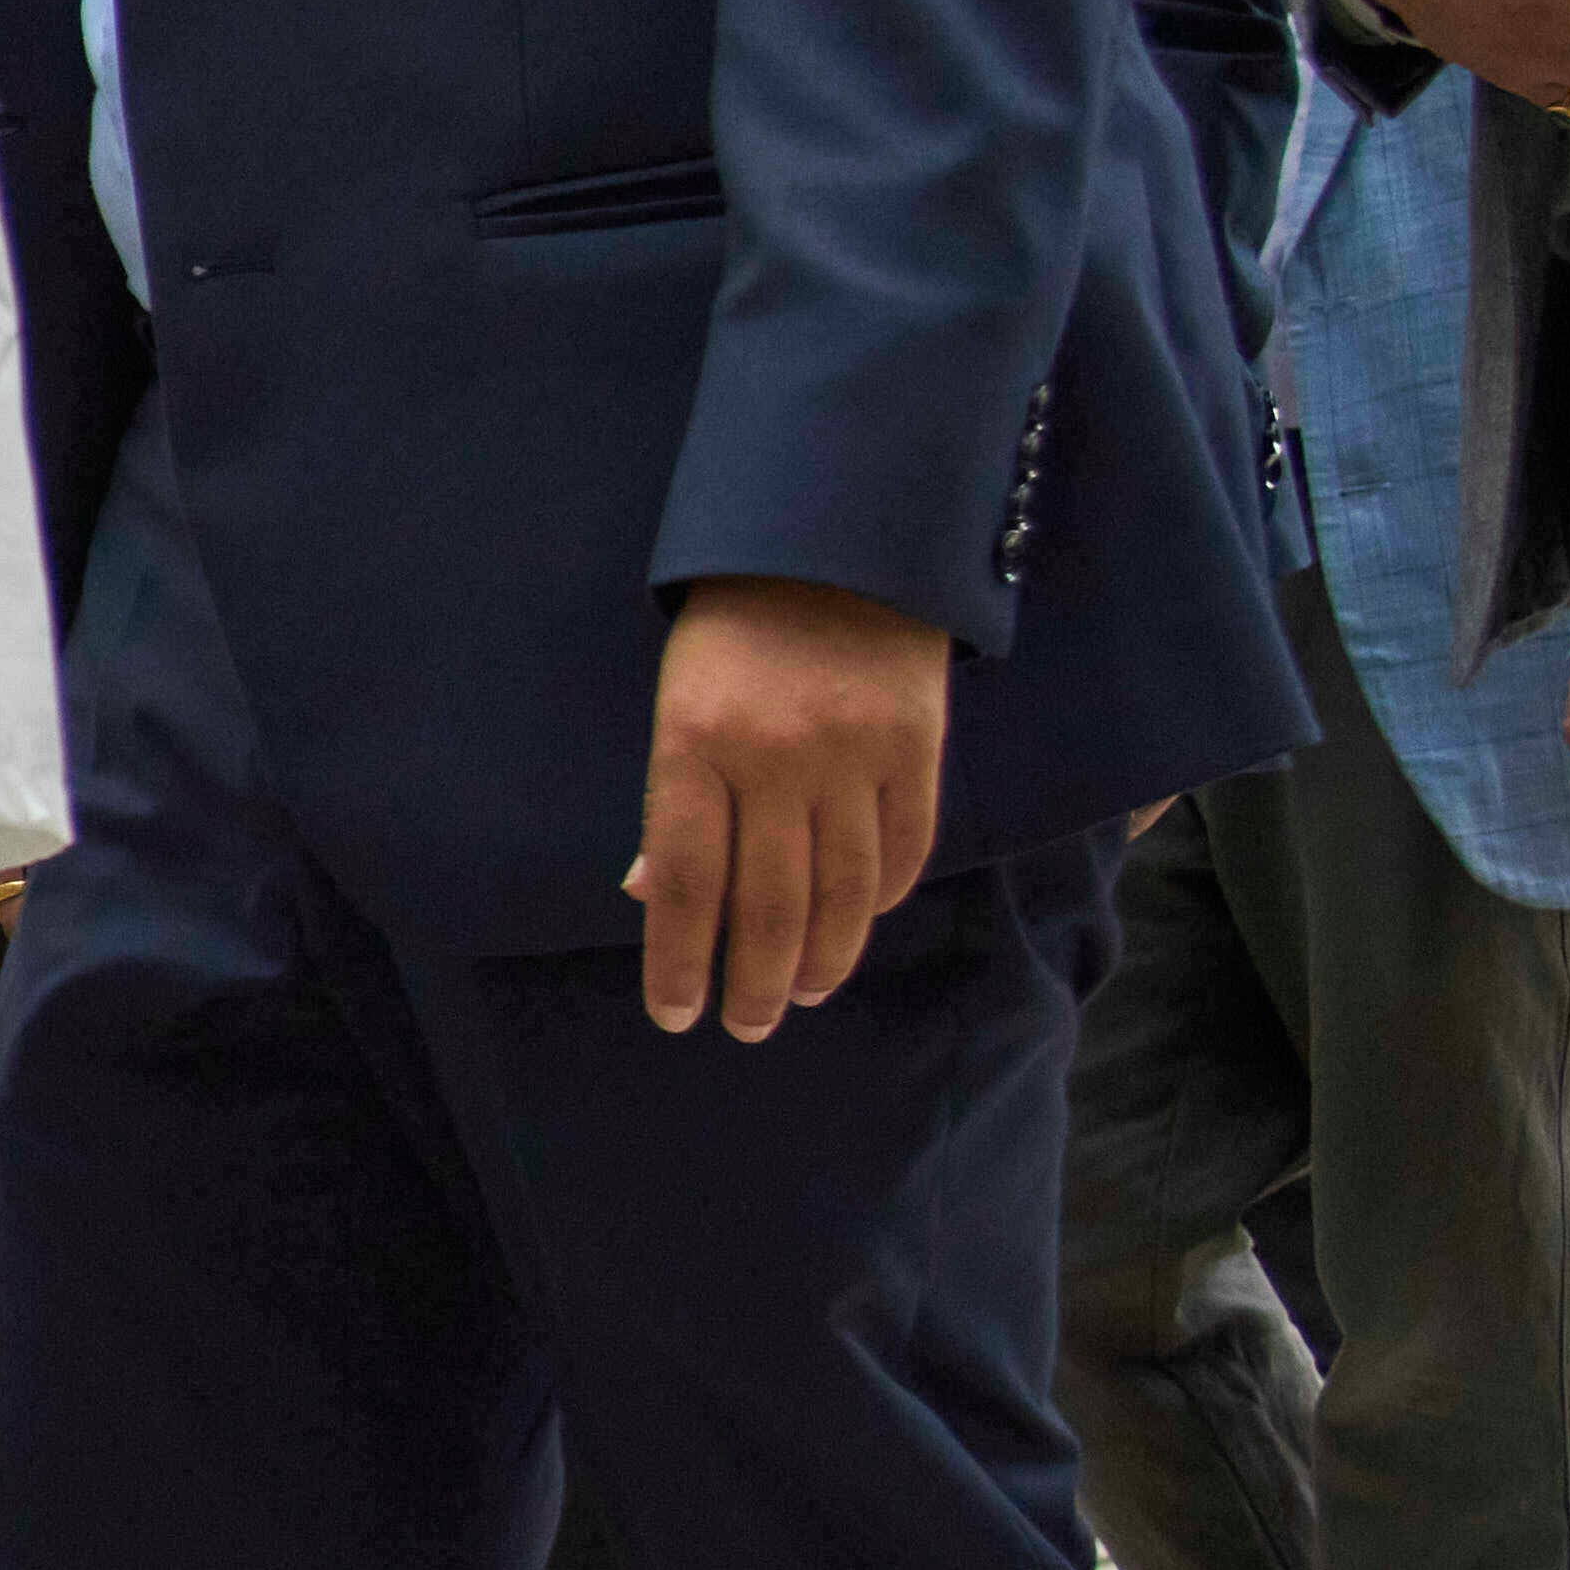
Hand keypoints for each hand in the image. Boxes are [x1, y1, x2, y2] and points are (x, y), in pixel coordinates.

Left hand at [628, 571, 953, 1041]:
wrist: (835, 543)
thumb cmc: (733, 635)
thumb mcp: (677, 704)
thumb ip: (674, 802)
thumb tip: (650, 898)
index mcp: (693, 742)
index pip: (684, 884)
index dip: (678, 962)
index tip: (675, 1016)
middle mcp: (775, 755)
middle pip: (766, 905)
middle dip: (752, 982)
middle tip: (745, 1026)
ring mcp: (853, 752)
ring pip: (841, 893)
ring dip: (821, 959)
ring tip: (800, 994)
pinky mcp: (919, 746)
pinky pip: (904, 850)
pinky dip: (880, 901)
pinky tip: (856, 926)